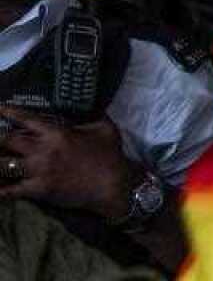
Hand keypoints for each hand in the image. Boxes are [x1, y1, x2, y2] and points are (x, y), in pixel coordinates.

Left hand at [0, 106, 134, 220]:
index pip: (26, 119)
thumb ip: (90, 117)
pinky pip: (10, 191)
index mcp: (57, 133)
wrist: (114, 185)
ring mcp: (38, 171)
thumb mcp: (104, 129)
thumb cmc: (111, 156)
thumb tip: (85, 109)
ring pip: (2, 165)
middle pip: (7, 140)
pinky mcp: (38, 190)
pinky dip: (1, 190)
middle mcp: (43, 150)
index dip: (9, 113)